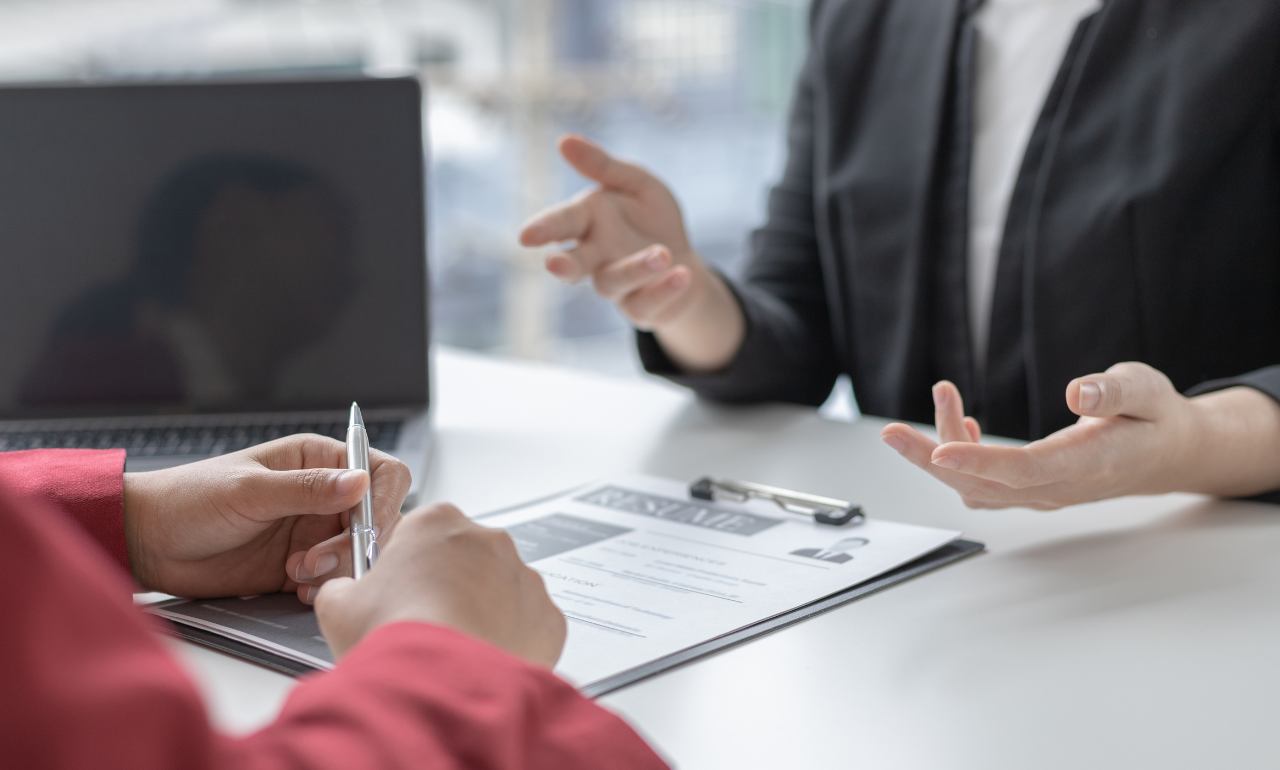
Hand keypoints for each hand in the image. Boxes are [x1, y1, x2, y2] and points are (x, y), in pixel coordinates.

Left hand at [124, 434, 411, 600]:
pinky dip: (325, 587)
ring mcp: (314, 532)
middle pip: (377, 518)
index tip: (366, 525)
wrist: (147, 544)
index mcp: (317, 460)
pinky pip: (334, 579)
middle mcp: (322, 495)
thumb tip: (359, 482)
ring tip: (298, 572)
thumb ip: (306, 489)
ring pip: (360, 552)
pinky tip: (296, 587)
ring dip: (339, 567)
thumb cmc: (189, 500)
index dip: (383, 499)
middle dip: (357, 543)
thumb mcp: (248, 491)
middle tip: (319, 559)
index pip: (379, 472)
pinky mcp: (302, 566)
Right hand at [315, 503, 565, 666]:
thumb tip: (342, 591)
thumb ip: (341, 586)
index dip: (404, 564)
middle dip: (445, 587)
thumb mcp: (338, 606)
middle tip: (421, 625)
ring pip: (498, 591)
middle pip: (463, 558)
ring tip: (450, 649)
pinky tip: (480, 661)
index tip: (395, 590)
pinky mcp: (548, 616)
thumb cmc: (395, 640)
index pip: (419, 532)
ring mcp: (524, 577)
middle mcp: (488, 540)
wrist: (442, 689)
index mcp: (436, 522)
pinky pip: (526, 625)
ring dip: (478, 612)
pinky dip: (507, 641)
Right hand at [519, 134, 743, 370]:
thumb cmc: (651, 217)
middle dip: (563, 265)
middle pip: (573, 264)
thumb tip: (563, 140)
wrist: (683, 259)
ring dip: (635, 268)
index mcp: (588, 221)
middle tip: (554, 264)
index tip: (526, 236)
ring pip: (612, 282)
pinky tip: (682, 273)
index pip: (560, 223)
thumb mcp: (636, 183)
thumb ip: (603, 166)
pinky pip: (645, 303)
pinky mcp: (639, 307)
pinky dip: (664, 290)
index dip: (543, 229)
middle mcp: (594, 256)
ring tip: (662, 254)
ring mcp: (615, 285)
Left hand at [879, 362, 1279, 508]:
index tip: (937, 447)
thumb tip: (1077, 392)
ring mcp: (1041, 492)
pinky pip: (984, 484)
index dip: (977, 460)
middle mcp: (1057, 486)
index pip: (1024, 470)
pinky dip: (959, 457)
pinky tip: (960, 421)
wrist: (1169, 453)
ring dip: (940, 449)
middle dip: (929, 458)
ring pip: (975, 486)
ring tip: (943, 393)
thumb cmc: (1156, 418)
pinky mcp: (1030, 488)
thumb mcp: (1147, 390)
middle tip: (890, 431)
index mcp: (1087, 463)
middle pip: (982, 484)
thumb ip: (1115, 392)